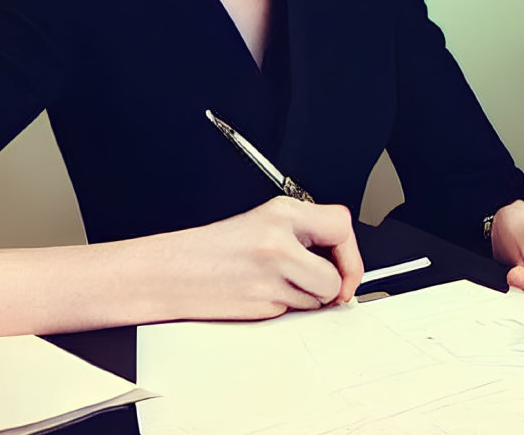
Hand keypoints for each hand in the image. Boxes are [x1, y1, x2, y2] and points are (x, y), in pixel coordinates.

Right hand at [149, 197, 363, 321]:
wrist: (172, 272)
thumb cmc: (215, 249)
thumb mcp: (263, 222)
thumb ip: (304, 234)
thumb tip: (342, 260)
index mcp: (282, 212)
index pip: (341, 226)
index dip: (351, 253)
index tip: (345, 267)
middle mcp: (279, 239)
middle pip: (336, 273)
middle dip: (333, 285)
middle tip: (322, 286)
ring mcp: (270, 273)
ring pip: (319, 298)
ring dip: (308, 299)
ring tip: (277, 283)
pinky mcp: (262, 301)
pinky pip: (295, 312)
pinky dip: (286, 308)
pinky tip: (262, 294)